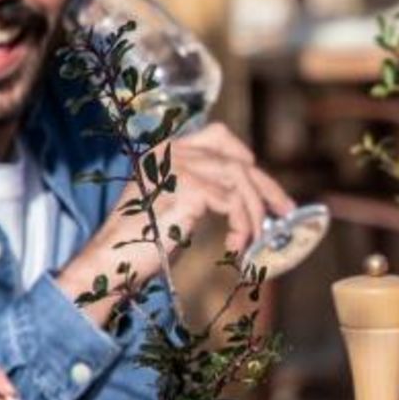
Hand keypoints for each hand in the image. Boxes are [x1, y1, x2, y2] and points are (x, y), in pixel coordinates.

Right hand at [58, 123, 294, 321]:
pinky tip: (234, 246)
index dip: (246, 157)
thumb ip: (205, 191)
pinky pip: (233, 202)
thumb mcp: (177, 206)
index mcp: (166, 150)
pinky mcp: (187, 187)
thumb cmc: (142, 244)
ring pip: (240, 181)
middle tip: (286, 213)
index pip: (218, 136)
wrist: (112, 263)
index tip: (263, 185)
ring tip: (249, 242)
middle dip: (266, 188)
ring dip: (253, 215)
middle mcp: (171, 151)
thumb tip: (248, 196)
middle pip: (236, 160)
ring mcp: (178, 166)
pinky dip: (242, 225)